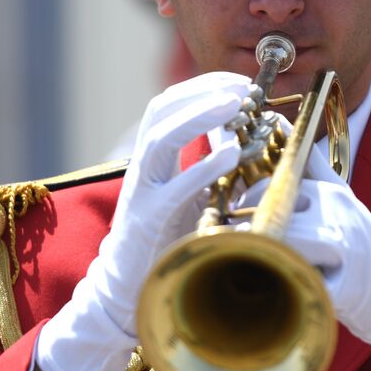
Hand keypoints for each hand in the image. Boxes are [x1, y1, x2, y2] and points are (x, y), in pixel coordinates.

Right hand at [35, 71, 251, 370]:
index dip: (201, 86)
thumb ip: (203, 166)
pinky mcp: (150, 222)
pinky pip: (176, 187)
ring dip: (200, 115)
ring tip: (236, 105)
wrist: (127, 290)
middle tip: (242, 87)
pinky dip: (204, 166)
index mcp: (152, 160)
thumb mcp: (186, 195)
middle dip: (202, 91)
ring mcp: (143, 193)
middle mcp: (143, 170)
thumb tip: (236, 134)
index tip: (238, 80)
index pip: (168, 105)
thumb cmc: (164, 241)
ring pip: (160, 138)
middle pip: (161, 111)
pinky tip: (231, 152)